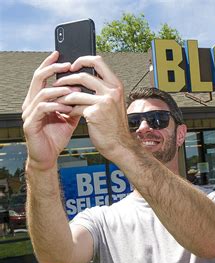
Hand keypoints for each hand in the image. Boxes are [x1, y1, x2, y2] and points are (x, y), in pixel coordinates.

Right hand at [22, 51, 79, 170]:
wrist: (49, 156)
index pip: (42, 76)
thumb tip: (86, 88)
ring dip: (59, 90)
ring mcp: (28, 113)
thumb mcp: (69, 115)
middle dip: (53, 70)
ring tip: (73, 89)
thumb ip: (74, 102)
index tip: (61, 54)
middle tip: (67, 66)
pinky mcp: (30, 124)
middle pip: (38, 79)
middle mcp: (31, 103)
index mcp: (39, 99)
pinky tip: (67, 106)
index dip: (50, 64)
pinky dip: (56, 105)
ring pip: (41, 93)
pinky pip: (42, 109)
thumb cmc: (57, 136)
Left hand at [53, 56, 131, 161]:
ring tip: (59, 100)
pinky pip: (75, 107)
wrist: (120, 144)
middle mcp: (112, 91)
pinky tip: (68, 113)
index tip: (73, 65)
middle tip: (58, 83)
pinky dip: (69, 110)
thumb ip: (102, 89)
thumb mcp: (113, 102)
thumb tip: (83, 78)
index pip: (98, 61)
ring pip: (75, 92)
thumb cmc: (114, 125)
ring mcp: (104, 102)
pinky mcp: (95, 113)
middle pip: (83, 75)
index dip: (82, 60)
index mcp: (116, 85)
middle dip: (66, 79)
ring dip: (63, 97)